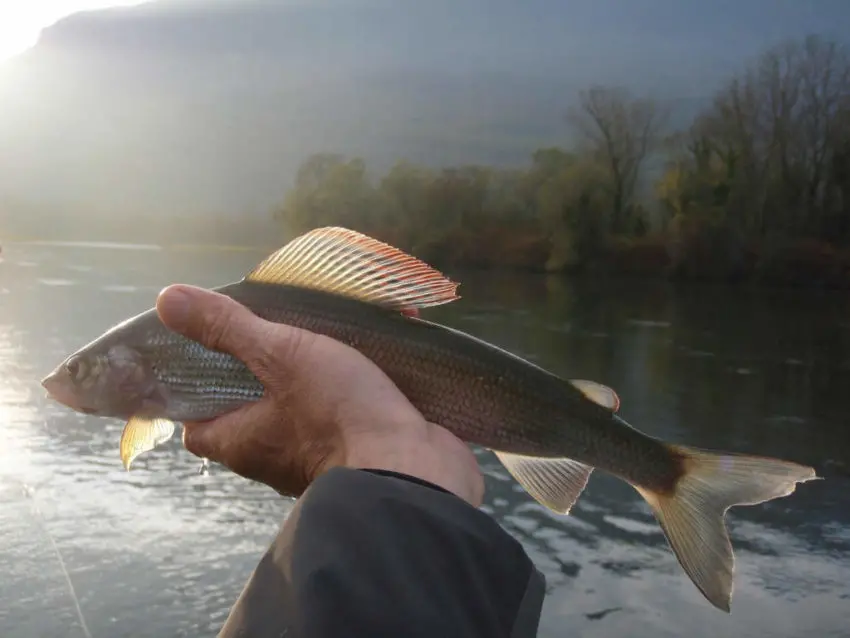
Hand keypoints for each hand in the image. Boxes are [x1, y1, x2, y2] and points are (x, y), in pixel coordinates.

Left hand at [155, 284, 484, 506]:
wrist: (415, 469)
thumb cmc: (336, 415)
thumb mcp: (279, 356)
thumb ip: (229, 328)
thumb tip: (167, 300)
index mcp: (243, 441)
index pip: (198, 423)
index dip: (196, 391)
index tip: (207, 353)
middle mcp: (275, 455)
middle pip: (255, 408)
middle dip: (267, 366)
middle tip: (277, 324)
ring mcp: (321, 453)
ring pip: (307, 404)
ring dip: (319, 367)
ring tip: (329, 324)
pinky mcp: (363, 445)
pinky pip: (351, 406)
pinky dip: (361, 377)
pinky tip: (376, 341)